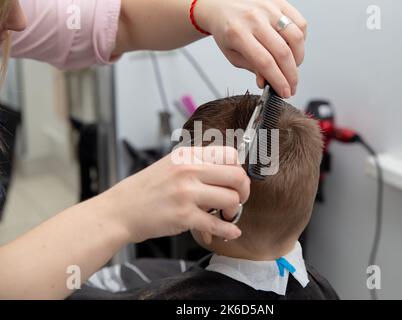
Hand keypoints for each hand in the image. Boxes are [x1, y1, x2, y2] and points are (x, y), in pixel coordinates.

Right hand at [102, 146, 249, 242]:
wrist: (120, 210)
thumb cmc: (146, 190)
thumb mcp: (170, 165)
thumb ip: (197, 165)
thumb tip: (228, 173)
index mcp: (187, 155)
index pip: (230, 155)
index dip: (238, 170)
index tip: (235, 182)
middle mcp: (188, 170)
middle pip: (237, 176)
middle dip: (244, 191)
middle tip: (237, 200)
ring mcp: (186, 193)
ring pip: (231, 200)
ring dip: (234, 211)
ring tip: (226, 215)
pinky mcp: (183, 216)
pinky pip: (216, 224)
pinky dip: (228, 230)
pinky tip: (230, 232)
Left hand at [195, 0, 306, 97]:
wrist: (222, 4)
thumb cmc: (227, 29)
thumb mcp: (232, 53)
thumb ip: (251, 67)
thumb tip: (267, 81)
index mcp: (238, 33)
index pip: (265, 63)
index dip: (278, 81)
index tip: (285, 92)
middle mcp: (254, 19)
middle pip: (283, 53)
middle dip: (291, 75)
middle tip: (292, 86)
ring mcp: (269, 8)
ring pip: (296, 37)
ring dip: (298, 59)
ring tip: (292, 67)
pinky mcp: (280, 2)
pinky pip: (300, 23)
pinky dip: (301, 40)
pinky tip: (293, 48)